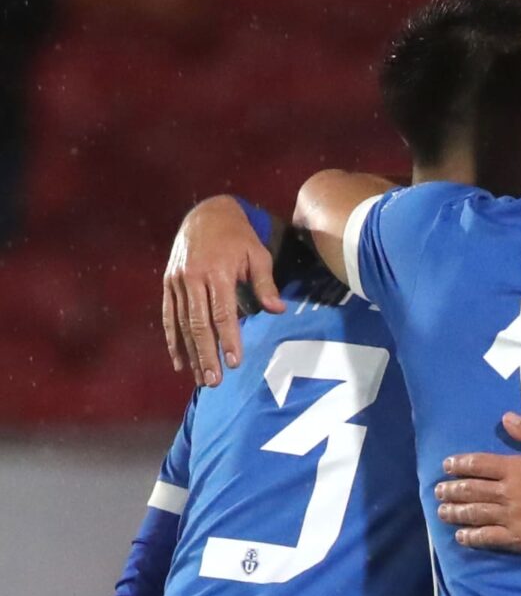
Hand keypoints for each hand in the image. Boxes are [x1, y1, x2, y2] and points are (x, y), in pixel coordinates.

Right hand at [163, 195, 283, 385]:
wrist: (206, 214)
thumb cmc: (239, 237)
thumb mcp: (258, 254)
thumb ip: (266, 284)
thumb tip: (278, 311)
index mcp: (216, 272)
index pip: (222, 313)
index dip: (228, 339)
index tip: (234, 362)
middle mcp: (193, 278)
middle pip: (199, 324)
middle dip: (206, 354)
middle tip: (215, 381)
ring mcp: (177, 281)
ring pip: (182, 324)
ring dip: (191, 354)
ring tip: (201, 378)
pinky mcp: (168, 283)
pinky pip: (169, 316)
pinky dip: (173, 341)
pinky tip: (180, 362)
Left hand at [436, 413, 520, 554]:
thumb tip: (506, 417)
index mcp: (517, 468)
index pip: (480, 464)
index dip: (460, 464)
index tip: (447, 465)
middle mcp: (508, 492)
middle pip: (472, 490)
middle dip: (452, 489)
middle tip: (438, 490)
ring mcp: (512, 517)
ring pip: (475, 514)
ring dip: (455, 512)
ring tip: (442, 512)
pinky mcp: (518, 538)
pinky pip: (488, 538)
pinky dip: (472, 537)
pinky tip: (461, 537)